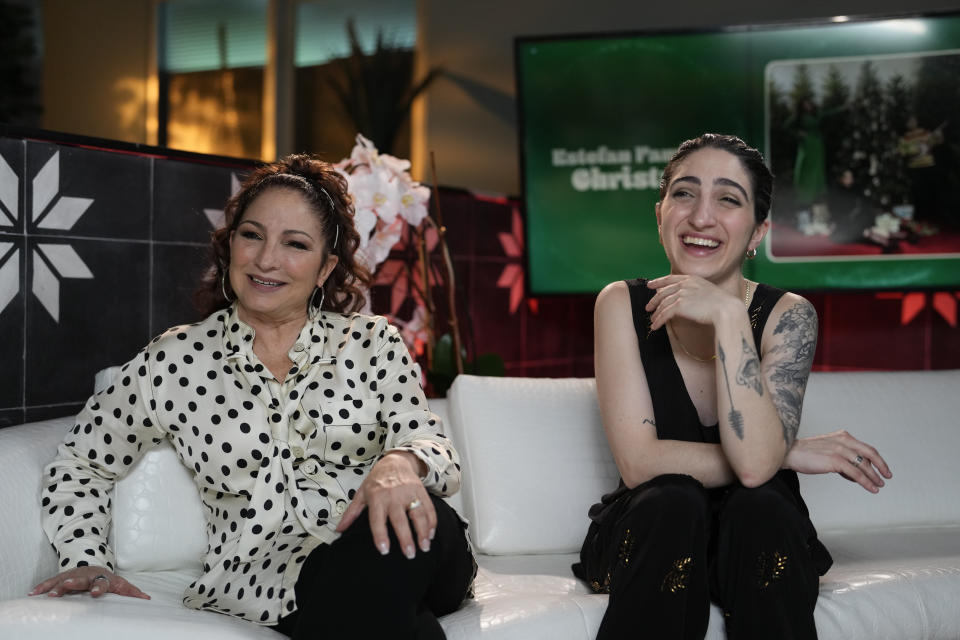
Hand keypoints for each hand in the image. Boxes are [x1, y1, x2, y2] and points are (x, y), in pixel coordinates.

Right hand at [29, 566, 149, 598]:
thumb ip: (131, 592)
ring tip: (48, 595)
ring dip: (55, 587)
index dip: (98, 587)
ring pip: (63, 580)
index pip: (101, 582)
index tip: (95, 593)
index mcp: (102, 578)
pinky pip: (51, 581)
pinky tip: (33, 593)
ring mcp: (73, 575)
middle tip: (65, 587)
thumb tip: (147, 599)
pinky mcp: (62, 577)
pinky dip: (43, 587)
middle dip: (73, 583)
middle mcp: (87, 575)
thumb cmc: (109, 580)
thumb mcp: (121, 585)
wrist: (95, 567)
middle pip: (80, 579)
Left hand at [336, 451, 434, 558]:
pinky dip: (431, 522)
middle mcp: (393, 495)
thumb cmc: (376, 481)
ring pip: (418, 514)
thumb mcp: (361, 494)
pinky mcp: (421, 491)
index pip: (377, 519)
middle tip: (410, 555)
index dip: (380, 535)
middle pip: (400, 519)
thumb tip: (339, 530)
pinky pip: (429, 508)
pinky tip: (431, 535)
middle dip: (405, 538)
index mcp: (376, 498)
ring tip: (424, 547)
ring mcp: (409, 493)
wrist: (395, 461)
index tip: (384, 550)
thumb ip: (352, 513)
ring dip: (423, 532)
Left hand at [646, 275, 740, 329]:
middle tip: (648, 307)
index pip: (670, 278)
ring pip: (663, 304)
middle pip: (663, 292)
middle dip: (654, 300)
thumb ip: (695, 291)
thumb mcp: (707, 290)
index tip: (650, 285)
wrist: (727, 309)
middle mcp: (685, 284)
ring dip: (656, 313)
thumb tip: (686, 299)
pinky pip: (665, 314)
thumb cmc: (722, 303)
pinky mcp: (680, 305)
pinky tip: (655, 326)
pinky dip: (659, 321)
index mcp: (691, 278)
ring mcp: (682, 294)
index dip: (658, 281)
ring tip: (653, 320)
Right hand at [784, 430, 891, 492]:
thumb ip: (841, 457)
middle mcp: (843, 440)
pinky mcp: (835, 461)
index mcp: (842, 436)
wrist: (789, 453)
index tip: (883, 468)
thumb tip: (854, 474)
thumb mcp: (827, 450)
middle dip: (881, 466)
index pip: (866, 448)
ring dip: (874, 477)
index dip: (877, 459)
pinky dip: (866, 482)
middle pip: (870, 453)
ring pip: (864, 465)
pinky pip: (856, 474)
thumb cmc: (805, 454)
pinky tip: (871, 488)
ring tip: (879, 486)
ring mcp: (840, 450)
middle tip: (887, 476)